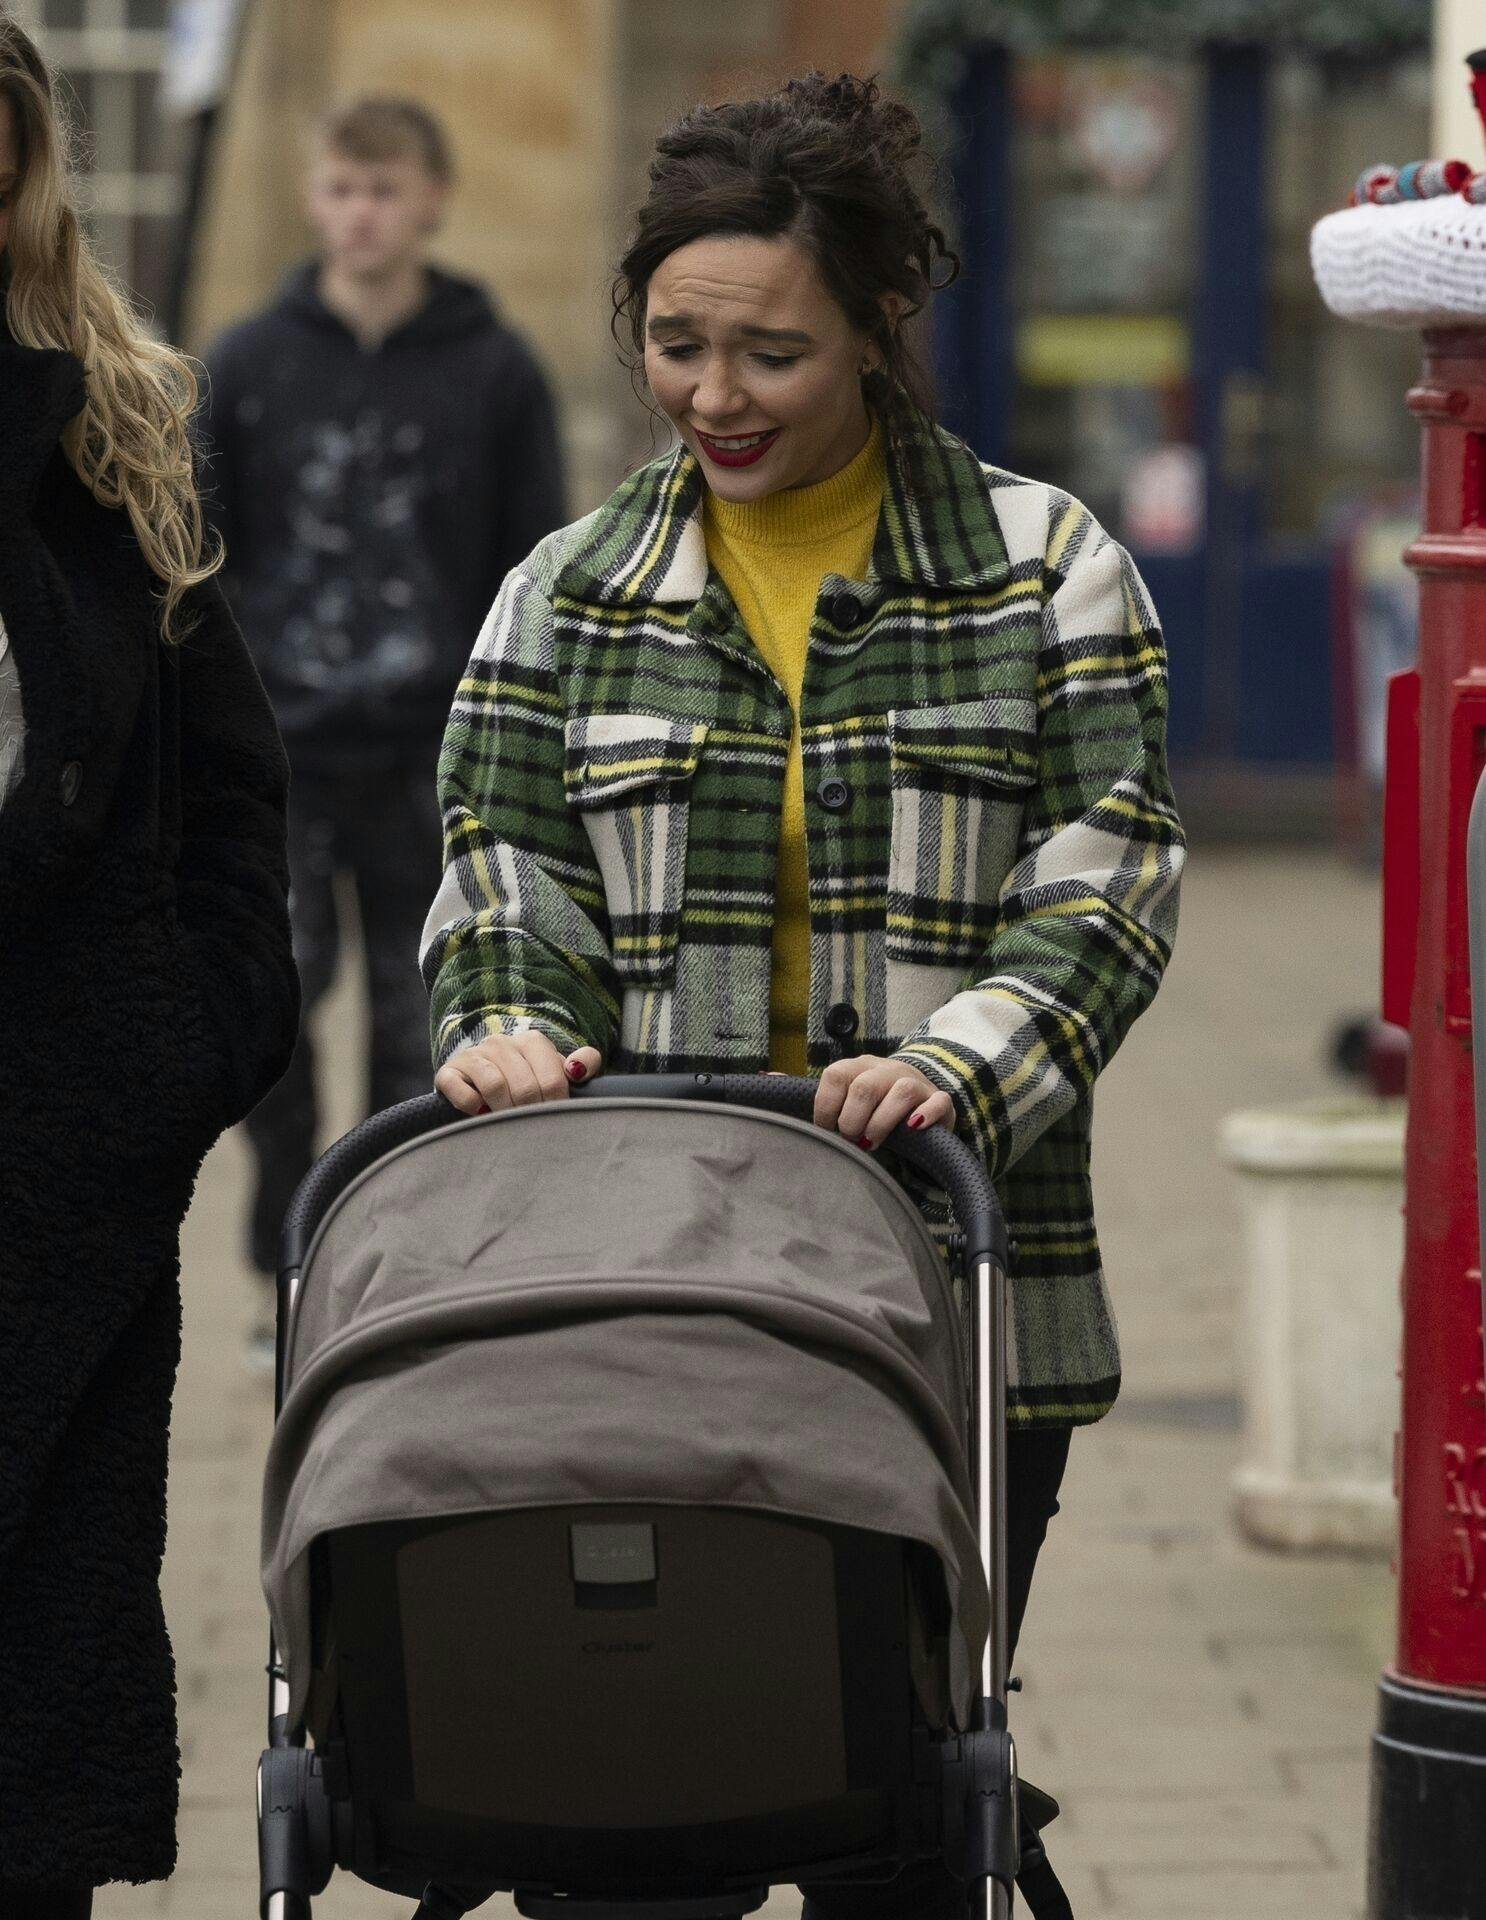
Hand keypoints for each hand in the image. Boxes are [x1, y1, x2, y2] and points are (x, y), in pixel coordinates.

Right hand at [434, 1031, 602, 1115]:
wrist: (482, 1077)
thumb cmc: (530, 1078)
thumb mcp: (558, 1069)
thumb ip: (585, 1062)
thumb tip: (578, 1070)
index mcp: (533, 1041)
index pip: (553, 1080)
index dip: (556, 1107)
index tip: (554, 1120)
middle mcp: (502, 1043)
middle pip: (525, 1087)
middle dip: (531, 1114)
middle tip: (532, 1129)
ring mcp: (474, 1055)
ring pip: (495, 1086)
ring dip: (504, 1112)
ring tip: (509, 1123)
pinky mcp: (449, 1072)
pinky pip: (461, 1091)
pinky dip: (472, 1106)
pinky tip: (480, 1112)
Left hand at [812, 1055, 954, 1149]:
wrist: (918, 1102)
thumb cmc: (873, 1106)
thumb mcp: (844, 1096)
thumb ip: (813, 1093)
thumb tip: (768, 1076)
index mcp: (858, 1066)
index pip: (835, 1076)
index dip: (826, 1108)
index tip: (828, 1129)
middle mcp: (886, 1069)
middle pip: (864, 1087)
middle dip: (852, 1121)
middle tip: (852, 1139)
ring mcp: (915, 1082)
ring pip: (900, 1093)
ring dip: (881, 1124)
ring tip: (872, 1142)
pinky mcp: (939, 1100)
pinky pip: (937, 1102)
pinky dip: (925, 1115)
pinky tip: (912, 1129)